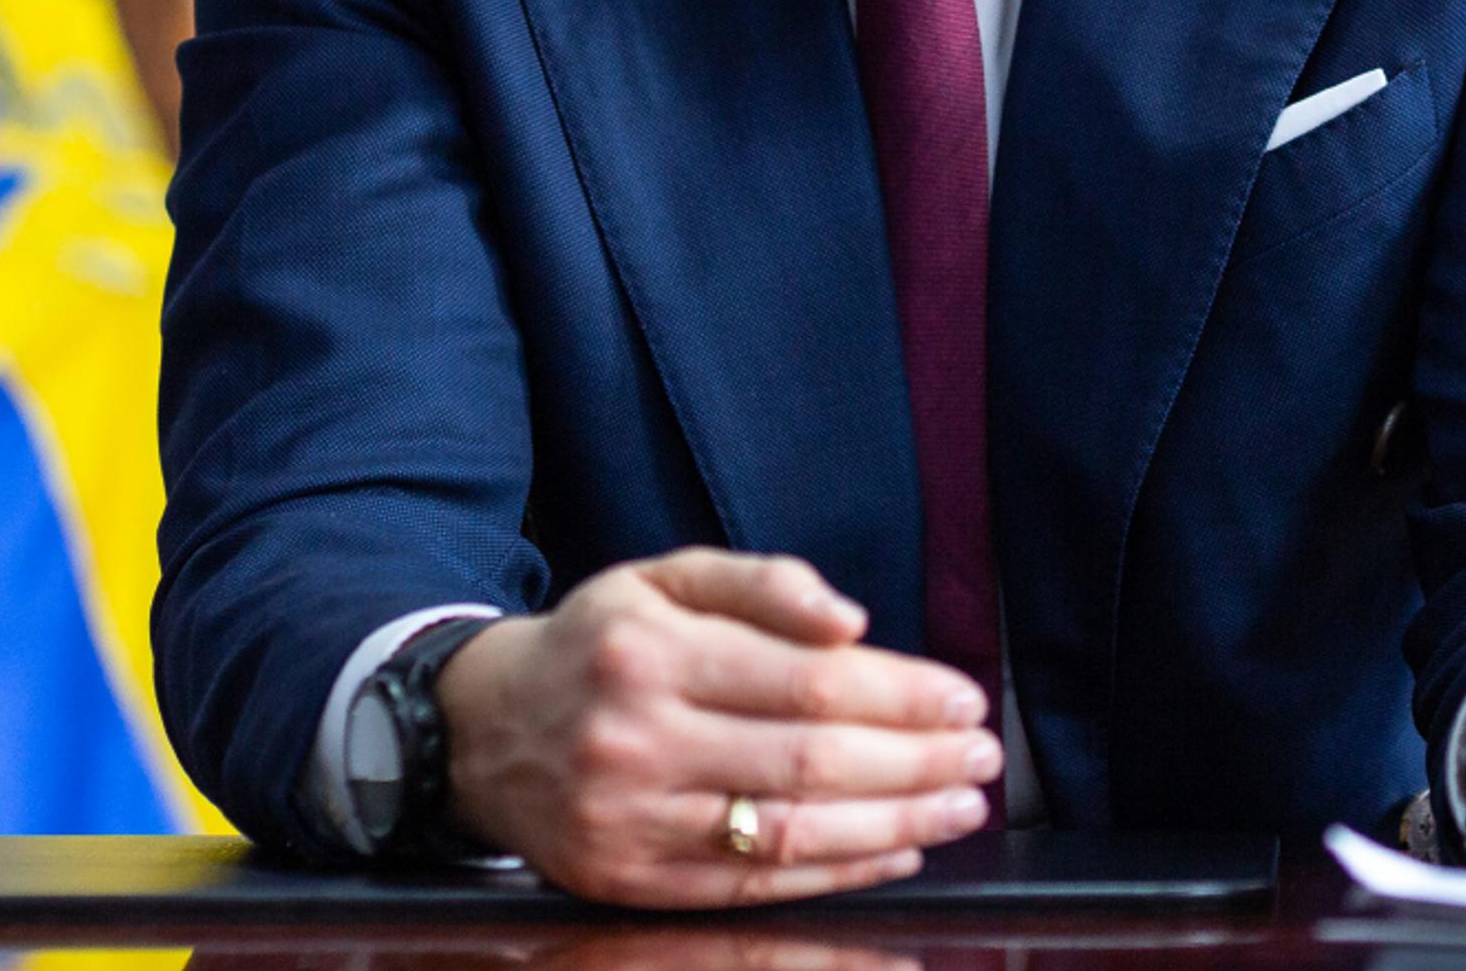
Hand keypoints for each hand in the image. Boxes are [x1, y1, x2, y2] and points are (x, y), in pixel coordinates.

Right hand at [436, 547, 1002, 905]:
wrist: (484, 730)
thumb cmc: (599, 641)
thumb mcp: (663, 576)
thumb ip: (761, 582)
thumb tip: (850, 620)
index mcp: (652, 650)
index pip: (805, 680)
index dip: (897, 694)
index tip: (964, 696)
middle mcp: (639, 739)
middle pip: (808, 762)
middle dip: (913, 762)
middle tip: (981, 757)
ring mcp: (633, 822)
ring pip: (788, 833)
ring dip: (893, 826)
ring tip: (959, 808)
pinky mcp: (631, 882)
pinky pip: (751, 889)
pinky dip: (834, 873)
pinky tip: (893, 852)